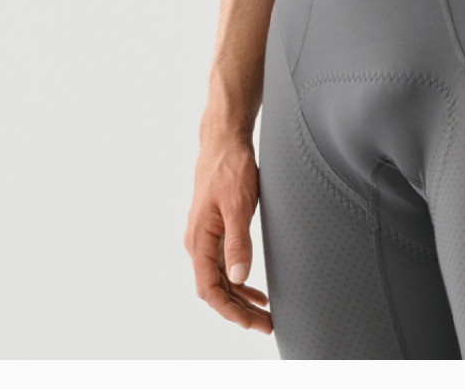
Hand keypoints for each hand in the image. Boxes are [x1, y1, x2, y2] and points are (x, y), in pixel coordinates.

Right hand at [184, 132, 271, 333]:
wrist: (224, 140)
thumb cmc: (230, 168)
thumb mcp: (238, 205)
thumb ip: (238, 242)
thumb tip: (240, 278)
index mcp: (199, 240)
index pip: (211, 290)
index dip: (231, 311)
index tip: (253, 323)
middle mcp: (198, 243)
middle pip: (215, 290)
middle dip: (239, 311)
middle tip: (266, 324)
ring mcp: (206, 237)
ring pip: (220, 280)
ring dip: (240, 299)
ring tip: (264, 313)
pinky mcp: (216, 230)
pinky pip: (224, 265)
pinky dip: (239, 282)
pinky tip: (255, 290)